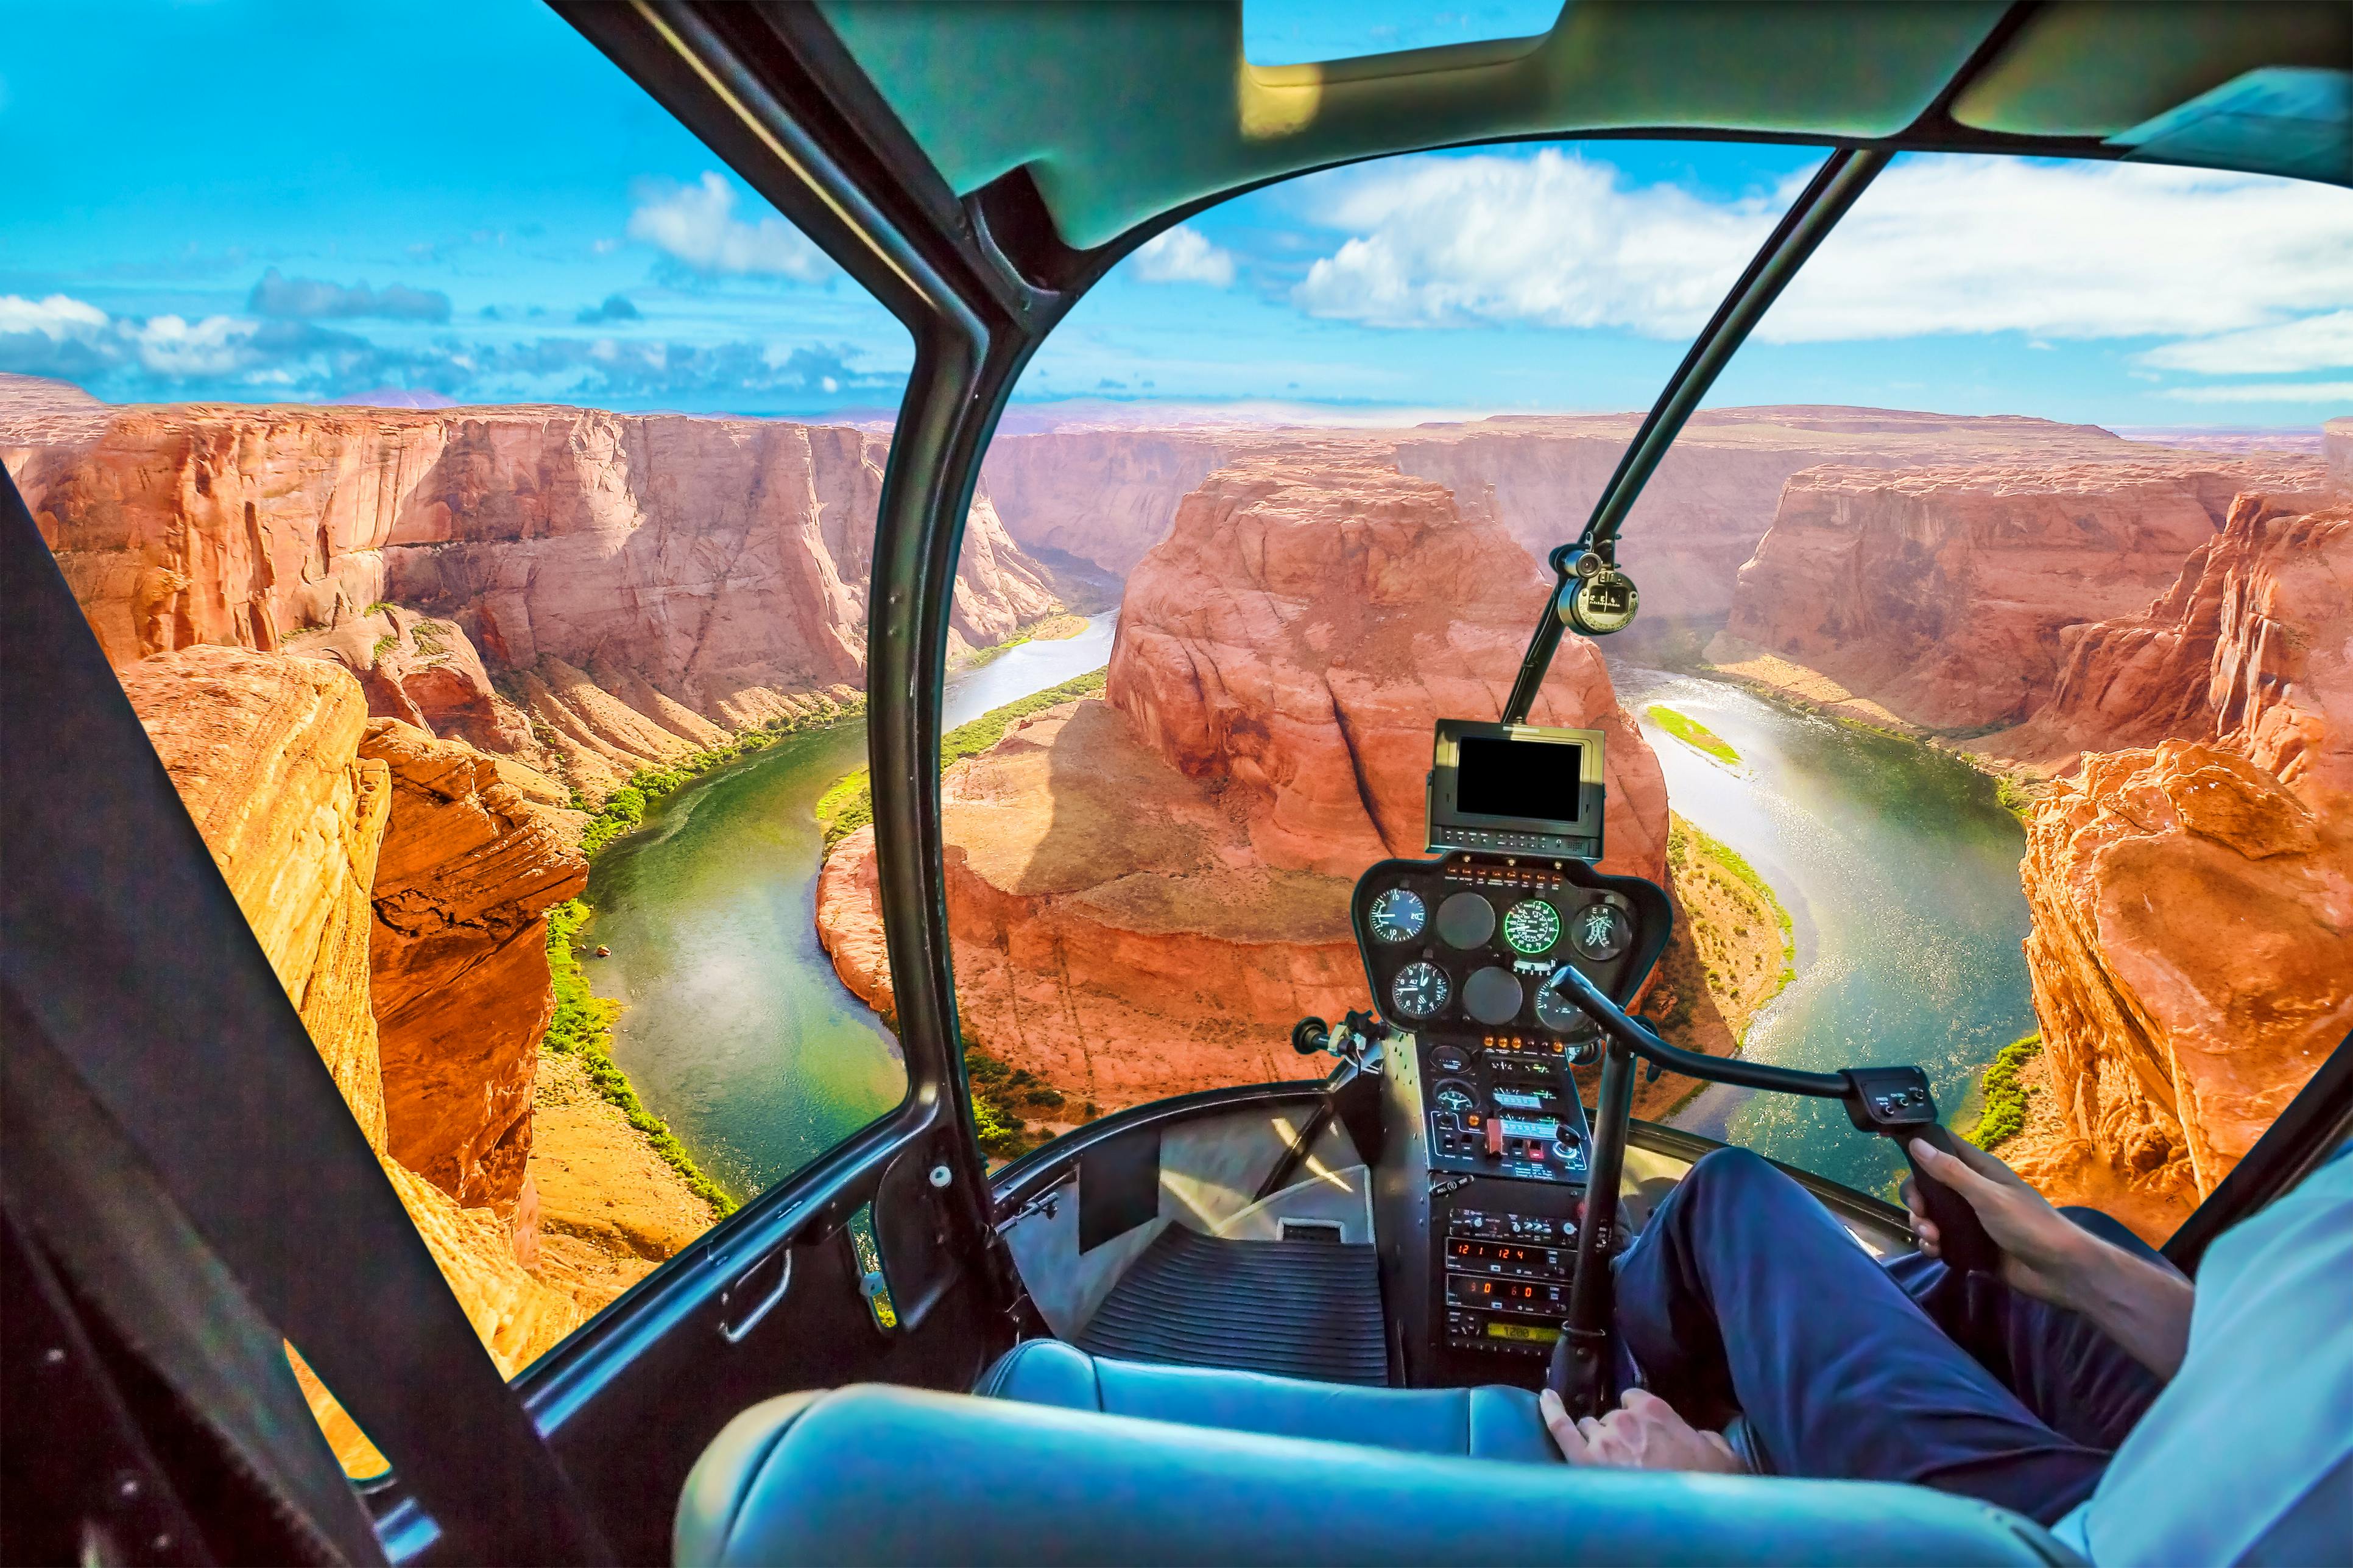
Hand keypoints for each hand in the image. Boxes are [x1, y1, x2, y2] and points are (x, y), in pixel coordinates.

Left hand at [1542, 1387, 1741, 1472]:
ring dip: (1595, 1439)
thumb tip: (1697, 1435)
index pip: (1635, 1398)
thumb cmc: (1704, 1488)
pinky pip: (1560, 1429)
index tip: (1643, 1428)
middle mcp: (1624, 1419)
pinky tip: (1546, 1399)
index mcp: (1655, 1411)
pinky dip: (1551, 1412)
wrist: (1684, 1520)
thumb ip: (1705, 1437)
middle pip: (1611, 1417)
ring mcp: (1600, 1440)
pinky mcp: (1581, 1460)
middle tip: (1632, 1456)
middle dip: (1618, 1432)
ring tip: (1606, 1459)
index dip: (1637, 1414)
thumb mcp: (1722, 1456)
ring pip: (1589, 1427)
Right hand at [1907, 1136, 2194, 1375]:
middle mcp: (1972, 1192)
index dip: (1920, 1147)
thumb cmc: (2029, 1225)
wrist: (2059, 1272)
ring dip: (1923, 1226)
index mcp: (1980, 1171)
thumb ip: (1951, 1172)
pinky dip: (1932, 1245)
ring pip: (1932, 1216)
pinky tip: (1936, 1252)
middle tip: (1921, 1215)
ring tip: (1932, 1240)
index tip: (1898, 1152)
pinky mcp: (1970, 1246)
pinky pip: (1941, 1241)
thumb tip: (1916, 1143)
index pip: (1943, 1147)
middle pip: (1929, 1186)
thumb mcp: (1988, 1196)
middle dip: (1918, 1200)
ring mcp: (1971, 1221)